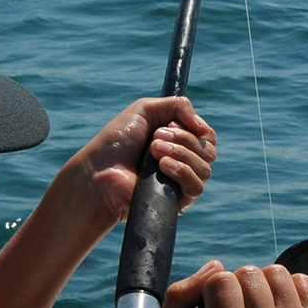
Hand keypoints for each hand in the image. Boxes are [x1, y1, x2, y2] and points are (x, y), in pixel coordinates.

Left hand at [72, 96, 216, 226]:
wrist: (99, 171)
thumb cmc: (117, 142)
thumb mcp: (145, 109)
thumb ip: (178, 106)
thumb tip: (204, 127)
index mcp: (179, 142)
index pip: (207, 136)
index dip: (194, 128)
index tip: (169, 124)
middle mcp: (184, 162)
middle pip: (208, 150)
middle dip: (183, 139)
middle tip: (155, 139)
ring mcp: (181, 183)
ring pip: (205, 168)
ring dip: (180, 154)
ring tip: (152, 151)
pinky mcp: (177, 201)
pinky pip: (196, 187)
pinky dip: (183, 172)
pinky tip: (163, 166)